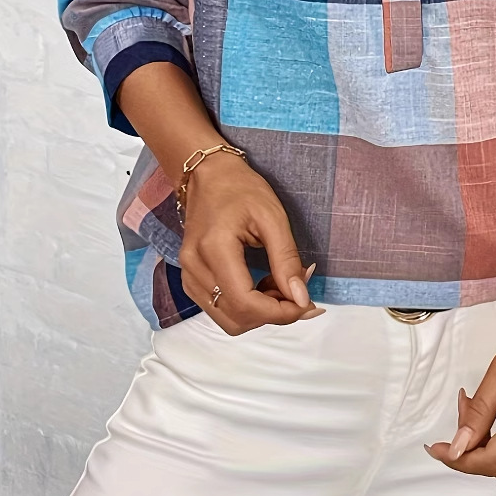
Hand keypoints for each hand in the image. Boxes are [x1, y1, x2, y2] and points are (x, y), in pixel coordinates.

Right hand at [177, 152, 324, 334]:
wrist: (208, 175)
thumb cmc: (241, 189)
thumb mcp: (273, 217)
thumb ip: (286, 260)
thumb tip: (301, 299)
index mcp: (214, 249)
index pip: (246, 303)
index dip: (280, 313)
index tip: (307, 304)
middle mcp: (194, 268)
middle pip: (236, 318)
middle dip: (273, 313)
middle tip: (296, 289)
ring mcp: (188, 275)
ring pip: (228, 319)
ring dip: (260, 312)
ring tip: (278, 282)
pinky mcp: (190, 279)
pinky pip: (219, 309)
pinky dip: (245, 306)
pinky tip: (260, 284)